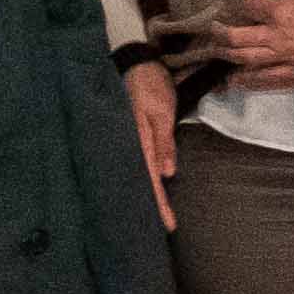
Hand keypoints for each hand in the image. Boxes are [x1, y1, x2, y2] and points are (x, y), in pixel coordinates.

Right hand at [125, 61, 178, 229]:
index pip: (148, 178)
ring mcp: (125, 141)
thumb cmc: (151, 86)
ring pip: (136, 175)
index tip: (167, 223)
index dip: (157, 201)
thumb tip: (166, 174)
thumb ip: (163, 141)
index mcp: (135, 140)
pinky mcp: (128, 137)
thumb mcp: (162, 111)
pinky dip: (142, 178)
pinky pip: (135, 163)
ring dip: (145, 195)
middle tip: (164, 229)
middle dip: (150, 206)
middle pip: (139, 181)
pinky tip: (146, 190)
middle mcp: (126, 144)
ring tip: (155, 217)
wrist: (136, 64)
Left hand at [218, 0, 293, 88]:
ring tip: (218, 55)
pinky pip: (269, 80)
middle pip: (237, 38)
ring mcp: (288, 58)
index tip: (234, 5)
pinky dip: (251, 80)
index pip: (248, 8)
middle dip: (220, 34)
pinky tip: (239, 80)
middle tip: (212, 32)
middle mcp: (279, 36)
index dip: (238, 5)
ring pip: (247, 61)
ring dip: (228, 58)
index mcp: (281, 12)